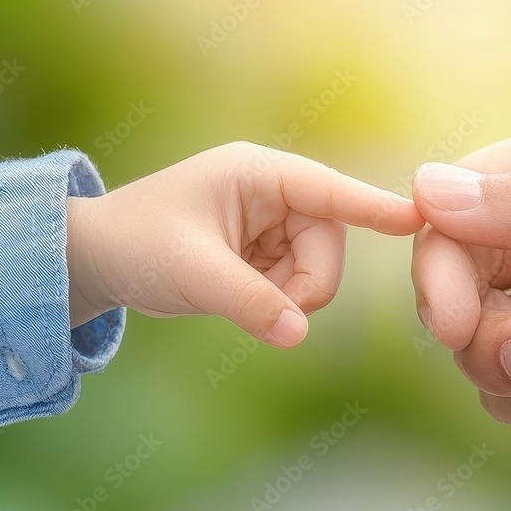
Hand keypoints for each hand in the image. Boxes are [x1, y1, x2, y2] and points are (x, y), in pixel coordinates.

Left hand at [68, 142, 422, 346]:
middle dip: (306, 283)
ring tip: (238, 298)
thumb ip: (250, 302)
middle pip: (329, 241)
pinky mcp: (262, 249)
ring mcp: (268, 220)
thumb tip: (299, 335)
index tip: (417, 218)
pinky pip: (294, 280)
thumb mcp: (192, 273)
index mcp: (257, 174)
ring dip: (289, 294)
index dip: (372, 206)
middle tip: (269, 310)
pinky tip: (238, 296)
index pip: (328, 190)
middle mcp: (270, 191)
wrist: (93, 259)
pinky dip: (276, 298)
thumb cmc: (135, 244)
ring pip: (315, 265)